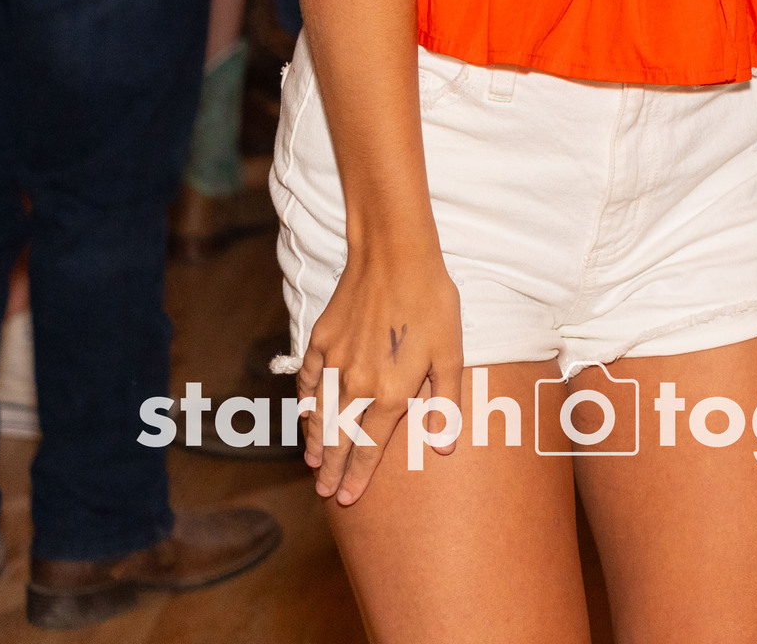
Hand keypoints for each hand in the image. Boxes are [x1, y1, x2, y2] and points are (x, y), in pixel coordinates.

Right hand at [297, 247, 462, 506]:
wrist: (396, 258)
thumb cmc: (432, 304)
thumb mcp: (452, 354)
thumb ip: (446, 403)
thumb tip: (444, 447)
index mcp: (392, 393)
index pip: (369, 447)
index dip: (357, 476)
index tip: (346, 498)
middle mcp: (357, 385)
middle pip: (340, 438)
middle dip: (332, 469)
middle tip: (324, 493)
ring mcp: (334, 364)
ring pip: (319, 414)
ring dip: (316, 441)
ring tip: (313, 463)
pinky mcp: (320, 342)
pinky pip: (308, 381)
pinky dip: (304, 403)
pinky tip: (304, 415)